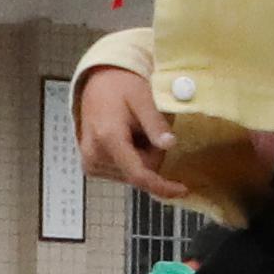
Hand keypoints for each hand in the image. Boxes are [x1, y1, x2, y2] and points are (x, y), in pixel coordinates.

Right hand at [74, 62, 190, 200]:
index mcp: (108, 138)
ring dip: (142, 156)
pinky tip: (127, 138)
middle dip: (153, 155)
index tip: (182, 190)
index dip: (162, 185)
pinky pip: (124, 171)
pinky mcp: (91, 166)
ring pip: (133, 174)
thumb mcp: (143, 99)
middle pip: (140, 172)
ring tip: (133, 130)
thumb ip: (155, 123)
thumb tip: (170, 144)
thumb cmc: (121, 88)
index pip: (138, 173)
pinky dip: (132, 158)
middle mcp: (95, 155)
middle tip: (148, 128)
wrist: (98, 83)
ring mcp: (91, 163)